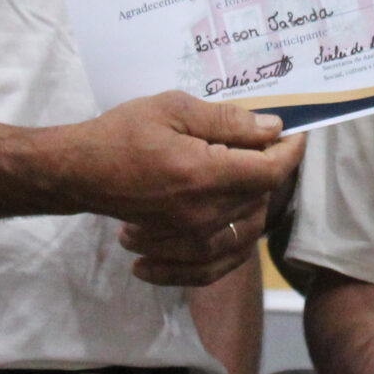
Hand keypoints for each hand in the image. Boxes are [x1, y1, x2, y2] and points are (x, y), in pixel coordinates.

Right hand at [53, 92, 303, 285]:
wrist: (79, 171)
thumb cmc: (123, 132)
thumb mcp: (174, 109)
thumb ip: (227, 121)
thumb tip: (272, 128)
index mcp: (204, 174)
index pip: (269, 171)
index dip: (289, 151)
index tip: (294, 132)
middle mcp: (202, 212)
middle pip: (260, 198)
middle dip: (268, 169)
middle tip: (257, 142)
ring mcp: (189, 236)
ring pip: (246, 230)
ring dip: (255, 204)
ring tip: (244, 176)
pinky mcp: (176, 247)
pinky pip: (215, 265)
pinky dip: (231, 251)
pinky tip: (229, 230)